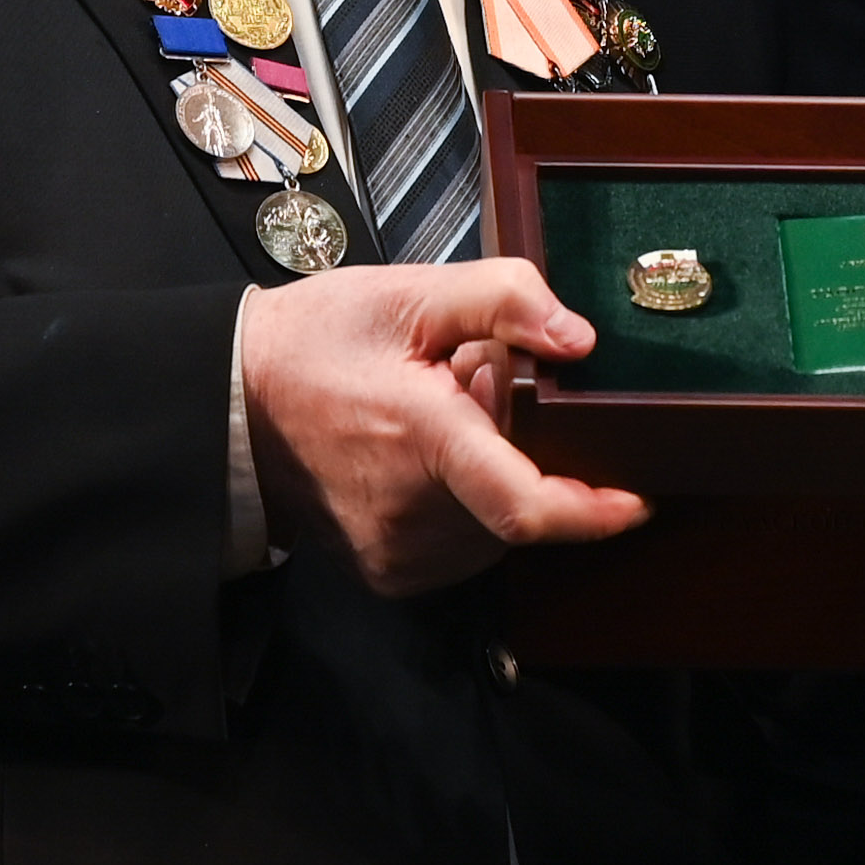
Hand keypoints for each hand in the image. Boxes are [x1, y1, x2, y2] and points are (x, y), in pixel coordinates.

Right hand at [243, 259, 650, 595]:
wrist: (228, 404)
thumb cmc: (314, 344)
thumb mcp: (409, 294)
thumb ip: (504, 300)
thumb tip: (579, 338)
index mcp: (424, 441)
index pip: (526, 505)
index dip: (593, 510)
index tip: (637, 498)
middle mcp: (412, 513)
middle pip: (517, 503)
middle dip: (522, 449)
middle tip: (474, 386)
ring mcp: (395, 551)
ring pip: (493, 529)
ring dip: (493, 479)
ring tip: (441, 417)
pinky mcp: (386, 570)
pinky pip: (460, 546)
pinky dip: (465, 506)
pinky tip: (425, 457)